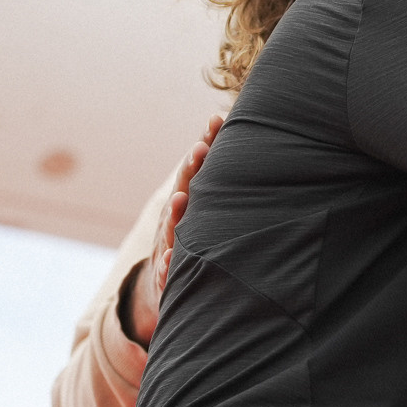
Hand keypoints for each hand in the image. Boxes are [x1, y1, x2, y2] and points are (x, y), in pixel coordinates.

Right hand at [125, 114, 223, 345]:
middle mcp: (174, 218)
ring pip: (171, 227)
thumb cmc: (189, 242)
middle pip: (183, 189)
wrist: (159, 286)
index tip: (216, 120)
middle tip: (201, 148)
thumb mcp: (204, 214)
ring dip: (176, 212)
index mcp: (188, 201)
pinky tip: (172, 257)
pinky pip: (165, 270)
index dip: (205, 144)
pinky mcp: (164, 275)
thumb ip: (220, 186)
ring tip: (182, 197)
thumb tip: (248, 148)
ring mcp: (167, 244)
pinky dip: (168, 263)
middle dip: (191, 169)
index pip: (197, 169)